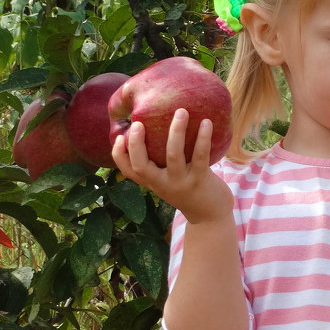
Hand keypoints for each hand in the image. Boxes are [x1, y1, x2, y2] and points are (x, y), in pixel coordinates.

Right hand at [111, 108, 233, 223]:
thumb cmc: (189, 191)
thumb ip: (161, 165)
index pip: (129, 171)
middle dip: (137, 143)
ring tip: (181, 112)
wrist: (210, 217)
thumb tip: (157, 129)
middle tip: (139, 123)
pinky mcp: (200, 180)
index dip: (119, 155)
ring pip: (173, 155)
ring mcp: (181, 183)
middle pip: (142, 166)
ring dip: (176, 131)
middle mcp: (163, 184)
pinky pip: (200, 156)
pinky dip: (203, 138)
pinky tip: (206, 122)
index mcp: (153, 183)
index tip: (118, 137)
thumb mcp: (170, 181)